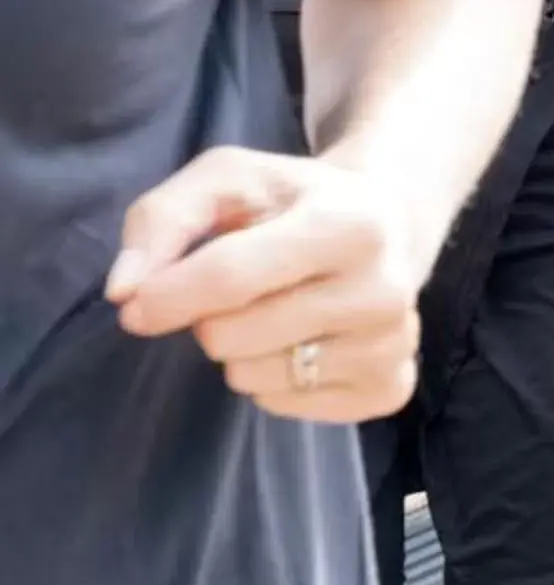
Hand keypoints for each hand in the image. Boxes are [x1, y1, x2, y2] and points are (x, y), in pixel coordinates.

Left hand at [107, 147, 431, 423]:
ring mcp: (395, 344)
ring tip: (276, 309)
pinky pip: (280, 406)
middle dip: (208, 317)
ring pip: (251, 378)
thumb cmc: (293, 199)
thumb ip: (162, 219)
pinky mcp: (390, 387)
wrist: (388, 220)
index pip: (230, 276)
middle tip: (242, 288)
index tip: (137, 303)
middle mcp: (387, 288)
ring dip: (240, 350)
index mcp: (353, 222)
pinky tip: (303, 338)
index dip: (165, 295)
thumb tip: (126, 291)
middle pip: (229, 337)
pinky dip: (271, 381)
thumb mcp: (228, 178)